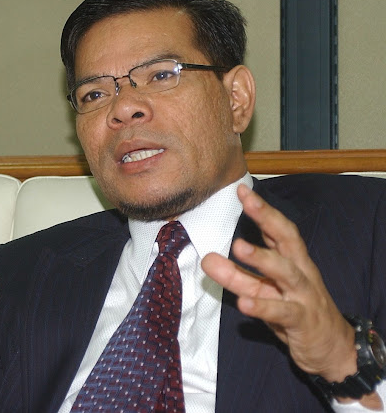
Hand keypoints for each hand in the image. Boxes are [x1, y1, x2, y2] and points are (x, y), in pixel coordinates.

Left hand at [201, 184, 381, 407]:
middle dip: (267, 218)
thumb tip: (206, 259)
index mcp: (293, 261)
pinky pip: (282, 312)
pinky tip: (244, 303)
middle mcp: (301, 272)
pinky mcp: (302, 321)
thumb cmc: (293, 310)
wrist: (331, 348)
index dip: (262, 209)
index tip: (242, 190)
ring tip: (238, 247)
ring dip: (263, 258)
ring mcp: (303, 296)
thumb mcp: (263, 291)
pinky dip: (263, 307)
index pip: (278, 229)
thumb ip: (236, 275)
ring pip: (286, 273)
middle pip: (288, 240)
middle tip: (246, 202)